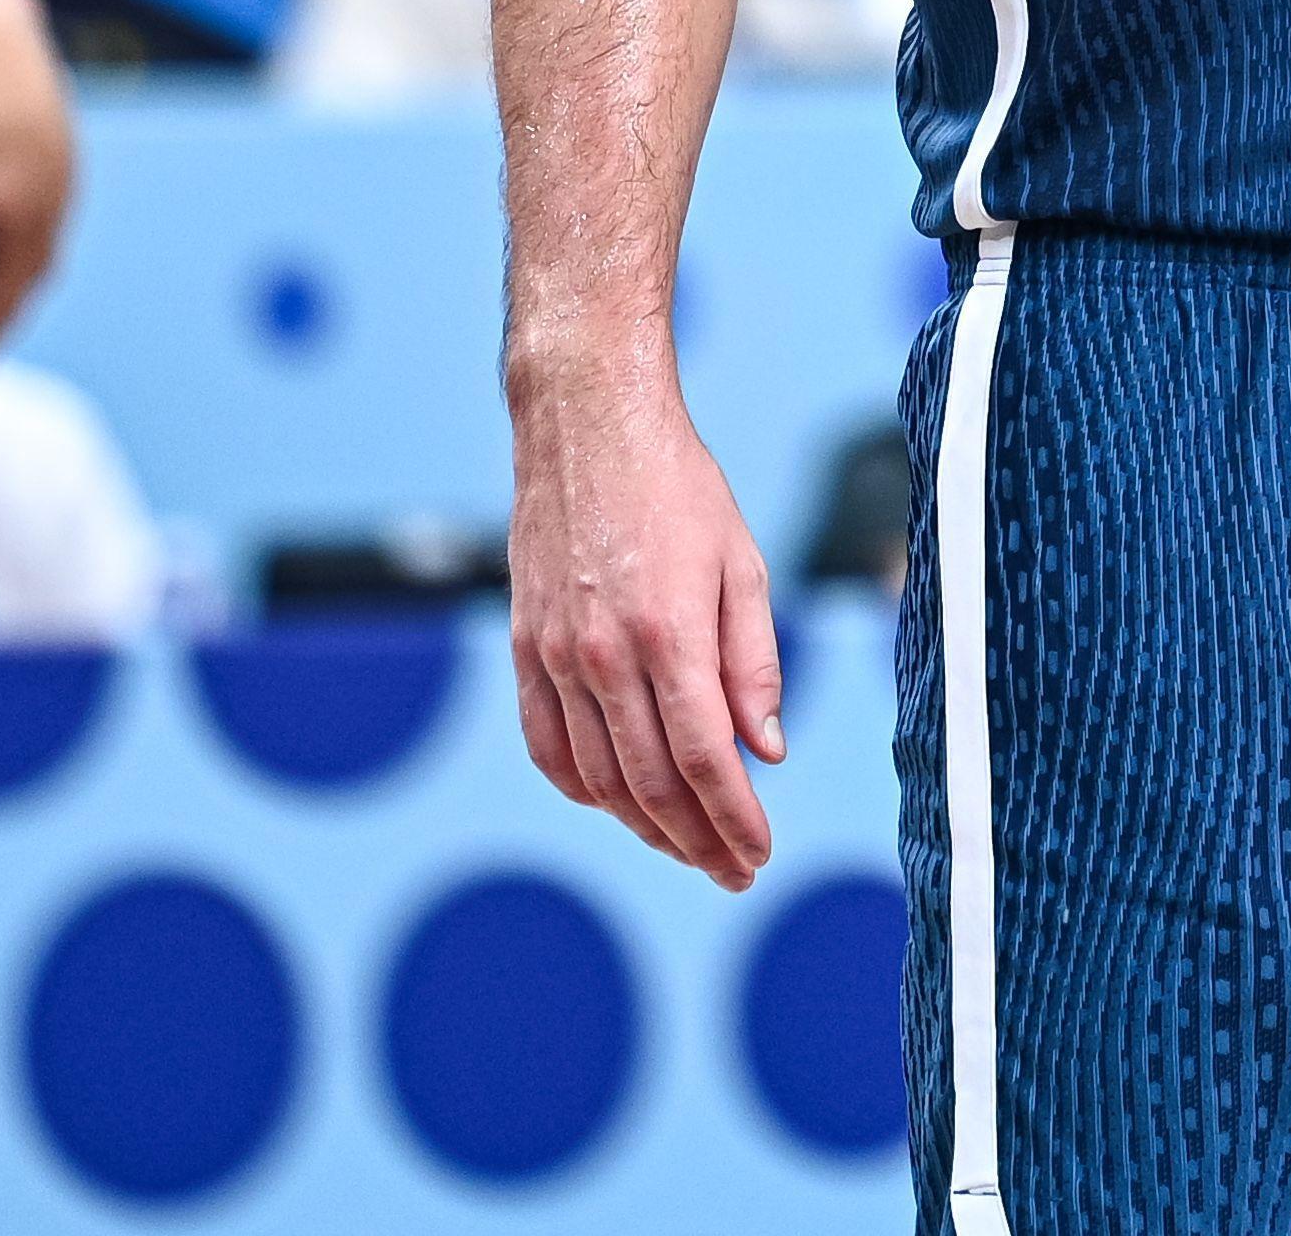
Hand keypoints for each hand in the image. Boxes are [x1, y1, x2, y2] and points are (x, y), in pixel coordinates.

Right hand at [507, 362, 784, 889]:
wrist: (586, 421)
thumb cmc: (678, 486)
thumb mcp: (741, 563)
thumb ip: (754, 662)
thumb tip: (766, 751)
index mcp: (670, 632)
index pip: (706, 760)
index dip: (734, 820)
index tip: (757, 854)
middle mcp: (605, 654)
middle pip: (652, 785)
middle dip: (698, 841)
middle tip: (733, 869)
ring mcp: (555, 654)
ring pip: (598, 778)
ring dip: (644, 826)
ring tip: (686, 846)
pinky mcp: (524, 645)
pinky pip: (546, 745)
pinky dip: (582, 788)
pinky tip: (615, 803)